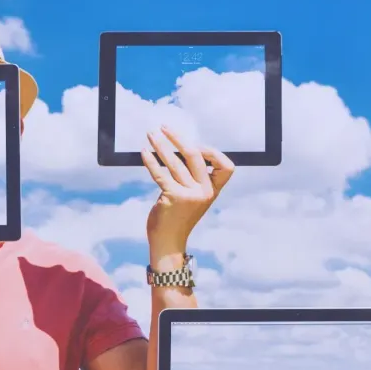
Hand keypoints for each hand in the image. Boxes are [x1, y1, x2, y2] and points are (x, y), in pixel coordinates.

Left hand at [141, 126, 234, 266]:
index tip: (194, 145)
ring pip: (174, 162)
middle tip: (163, 127)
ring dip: (160, 145)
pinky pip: (160, 173)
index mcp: (213, 190)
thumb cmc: (178, 216)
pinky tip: (143, 152)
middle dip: (178, 138)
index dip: (212, 152)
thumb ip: (192, 178)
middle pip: (195, 155)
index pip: (226, 166)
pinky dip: (150, 161)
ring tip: (150, 134)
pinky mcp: (172, 197)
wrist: (168, 242)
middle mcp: (204, 191)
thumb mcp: (192, 197)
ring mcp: (189, 195)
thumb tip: (180, 150)